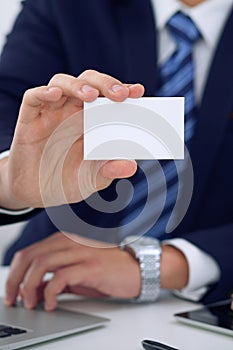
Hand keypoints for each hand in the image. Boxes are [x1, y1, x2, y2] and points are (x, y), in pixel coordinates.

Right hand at [0, 70, 143, 208]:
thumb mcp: (91, 179)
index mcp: (92, 122)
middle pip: (89, 83)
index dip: (123, 90)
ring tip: (91, 96)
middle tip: (120, 95)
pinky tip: (55, 94)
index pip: (108, 98)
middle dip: (105, 84)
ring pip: (63, 83)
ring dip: (78, 85)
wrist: (36, 192)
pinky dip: (44, 92)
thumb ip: (109, 171)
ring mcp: (51, 113)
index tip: (138, 91)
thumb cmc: (66, 181)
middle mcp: (72, 112)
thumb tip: (131, 166)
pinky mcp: (30, 119)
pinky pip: (34, 97)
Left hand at [5, 232, 140, 310]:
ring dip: (29, 286)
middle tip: (14, 299)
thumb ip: (54, 276)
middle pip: (30, 256)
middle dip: (15, 279)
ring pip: (42, 264)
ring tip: (31, 303)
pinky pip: (61, 278)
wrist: (137, 268)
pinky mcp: (90, 266)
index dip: (15, 272)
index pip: (30, 252)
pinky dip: (49, 293)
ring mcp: (80, 252)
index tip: (12, 290)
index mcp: (64, 240)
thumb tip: (30, 289)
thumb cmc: (107, 269)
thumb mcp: (76, 272)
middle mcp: (70, 242)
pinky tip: (51, 304)